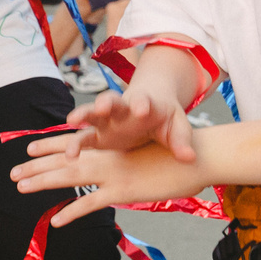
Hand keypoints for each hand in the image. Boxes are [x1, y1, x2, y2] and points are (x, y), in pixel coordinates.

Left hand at [9, 135, 205, 225]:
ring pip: (70, 178)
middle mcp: (107, 157)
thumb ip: (128, 162)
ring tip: (20, 188)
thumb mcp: (145, 157)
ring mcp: (113, 174)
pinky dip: (72, 212)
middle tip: (12, 175)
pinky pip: (91, 203)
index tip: (28, 151)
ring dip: (43, 182)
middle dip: (35, 167)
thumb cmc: (173, 158)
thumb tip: (117, 169)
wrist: (196, 156)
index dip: (49, 147)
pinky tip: (55, 222)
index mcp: (111, 147)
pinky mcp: (123, 191)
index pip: (73, 145)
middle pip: (63, 162)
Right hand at [62, 83, 196, 162]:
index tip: (141, 108)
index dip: (141, 104)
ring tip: (72, 120)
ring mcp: (108, 121)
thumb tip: (190, 158)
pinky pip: (84, 139)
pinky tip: (71, 156)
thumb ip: (181, 141)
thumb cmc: (165, 118)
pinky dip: (76, 145)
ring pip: (92, 115)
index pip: (143, 101)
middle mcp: (122, 110)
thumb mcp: (177, 128)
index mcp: (145, 104)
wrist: (149, 110)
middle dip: (106, 102)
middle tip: (102, 106)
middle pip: (111, 100)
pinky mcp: (98, 136)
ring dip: (83, 115)